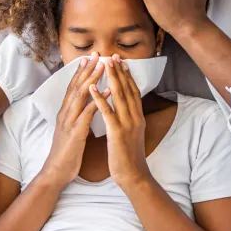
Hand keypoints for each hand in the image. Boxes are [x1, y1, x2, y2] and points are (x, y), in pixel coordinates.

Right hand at [41, 54, 107, 186]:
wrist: (56, 172)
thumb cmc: (66, 153)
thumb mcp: (71, 130)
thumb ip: (76, 117)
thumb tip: (84, 107)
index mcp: (65, 112)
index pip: (73, 87)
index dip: (80, 71)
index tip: (89, 57)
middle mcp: (65, 113)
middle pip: (76, 86)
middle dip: (86, 68)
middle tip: (96, 53)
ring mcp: (69, 122)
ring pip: (80, 95)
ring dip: (92, 79)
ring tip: (103, 65)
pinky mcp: (75, 133)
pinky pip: (88, 114)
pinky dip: (98, 101)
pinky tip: (109, 92)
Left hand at [89, 56, 149, 189]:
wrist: (133, 175)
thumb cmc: (130, 157)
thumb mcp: (132, 134)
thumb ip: (130, 120)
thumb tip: (127, 110)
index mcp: (137, 117)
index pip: (133, 91)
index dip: (127, 75)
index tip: (121, 61)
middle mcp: (135, 117)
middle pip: (127, 89)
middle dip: (120, 71)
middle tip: (112, 55)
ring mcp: (127, 123)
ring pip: (119, 96)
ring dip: (111, 77)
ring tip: (104, 63)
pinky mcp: (117, 132)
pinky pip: (107, 111)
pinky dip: (100, 98)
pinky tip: (93, 87)